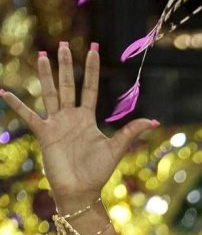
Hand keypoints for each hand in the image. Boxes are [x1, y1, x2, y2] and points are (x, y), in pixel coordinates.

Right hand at [0, 43, 158, 208]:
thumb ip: (131, 132)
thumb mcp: (116, 149)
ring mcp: (56, 123)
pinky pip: (28, 116)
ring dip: (45, 75)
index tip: (93, 48)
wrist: (81, 191)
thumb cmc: (98, 172)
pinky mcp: (44, 133)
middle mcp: (71, 117)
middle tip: (62, 44)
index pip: (89, 87)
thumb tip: (154, 121)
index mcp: (87, 118)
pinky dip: (17, 105)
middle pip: (68, 84)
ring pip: (50, 93)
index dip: (91, 68)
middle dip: (65, 65)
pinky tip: (5, 93)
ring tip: (42, 55)